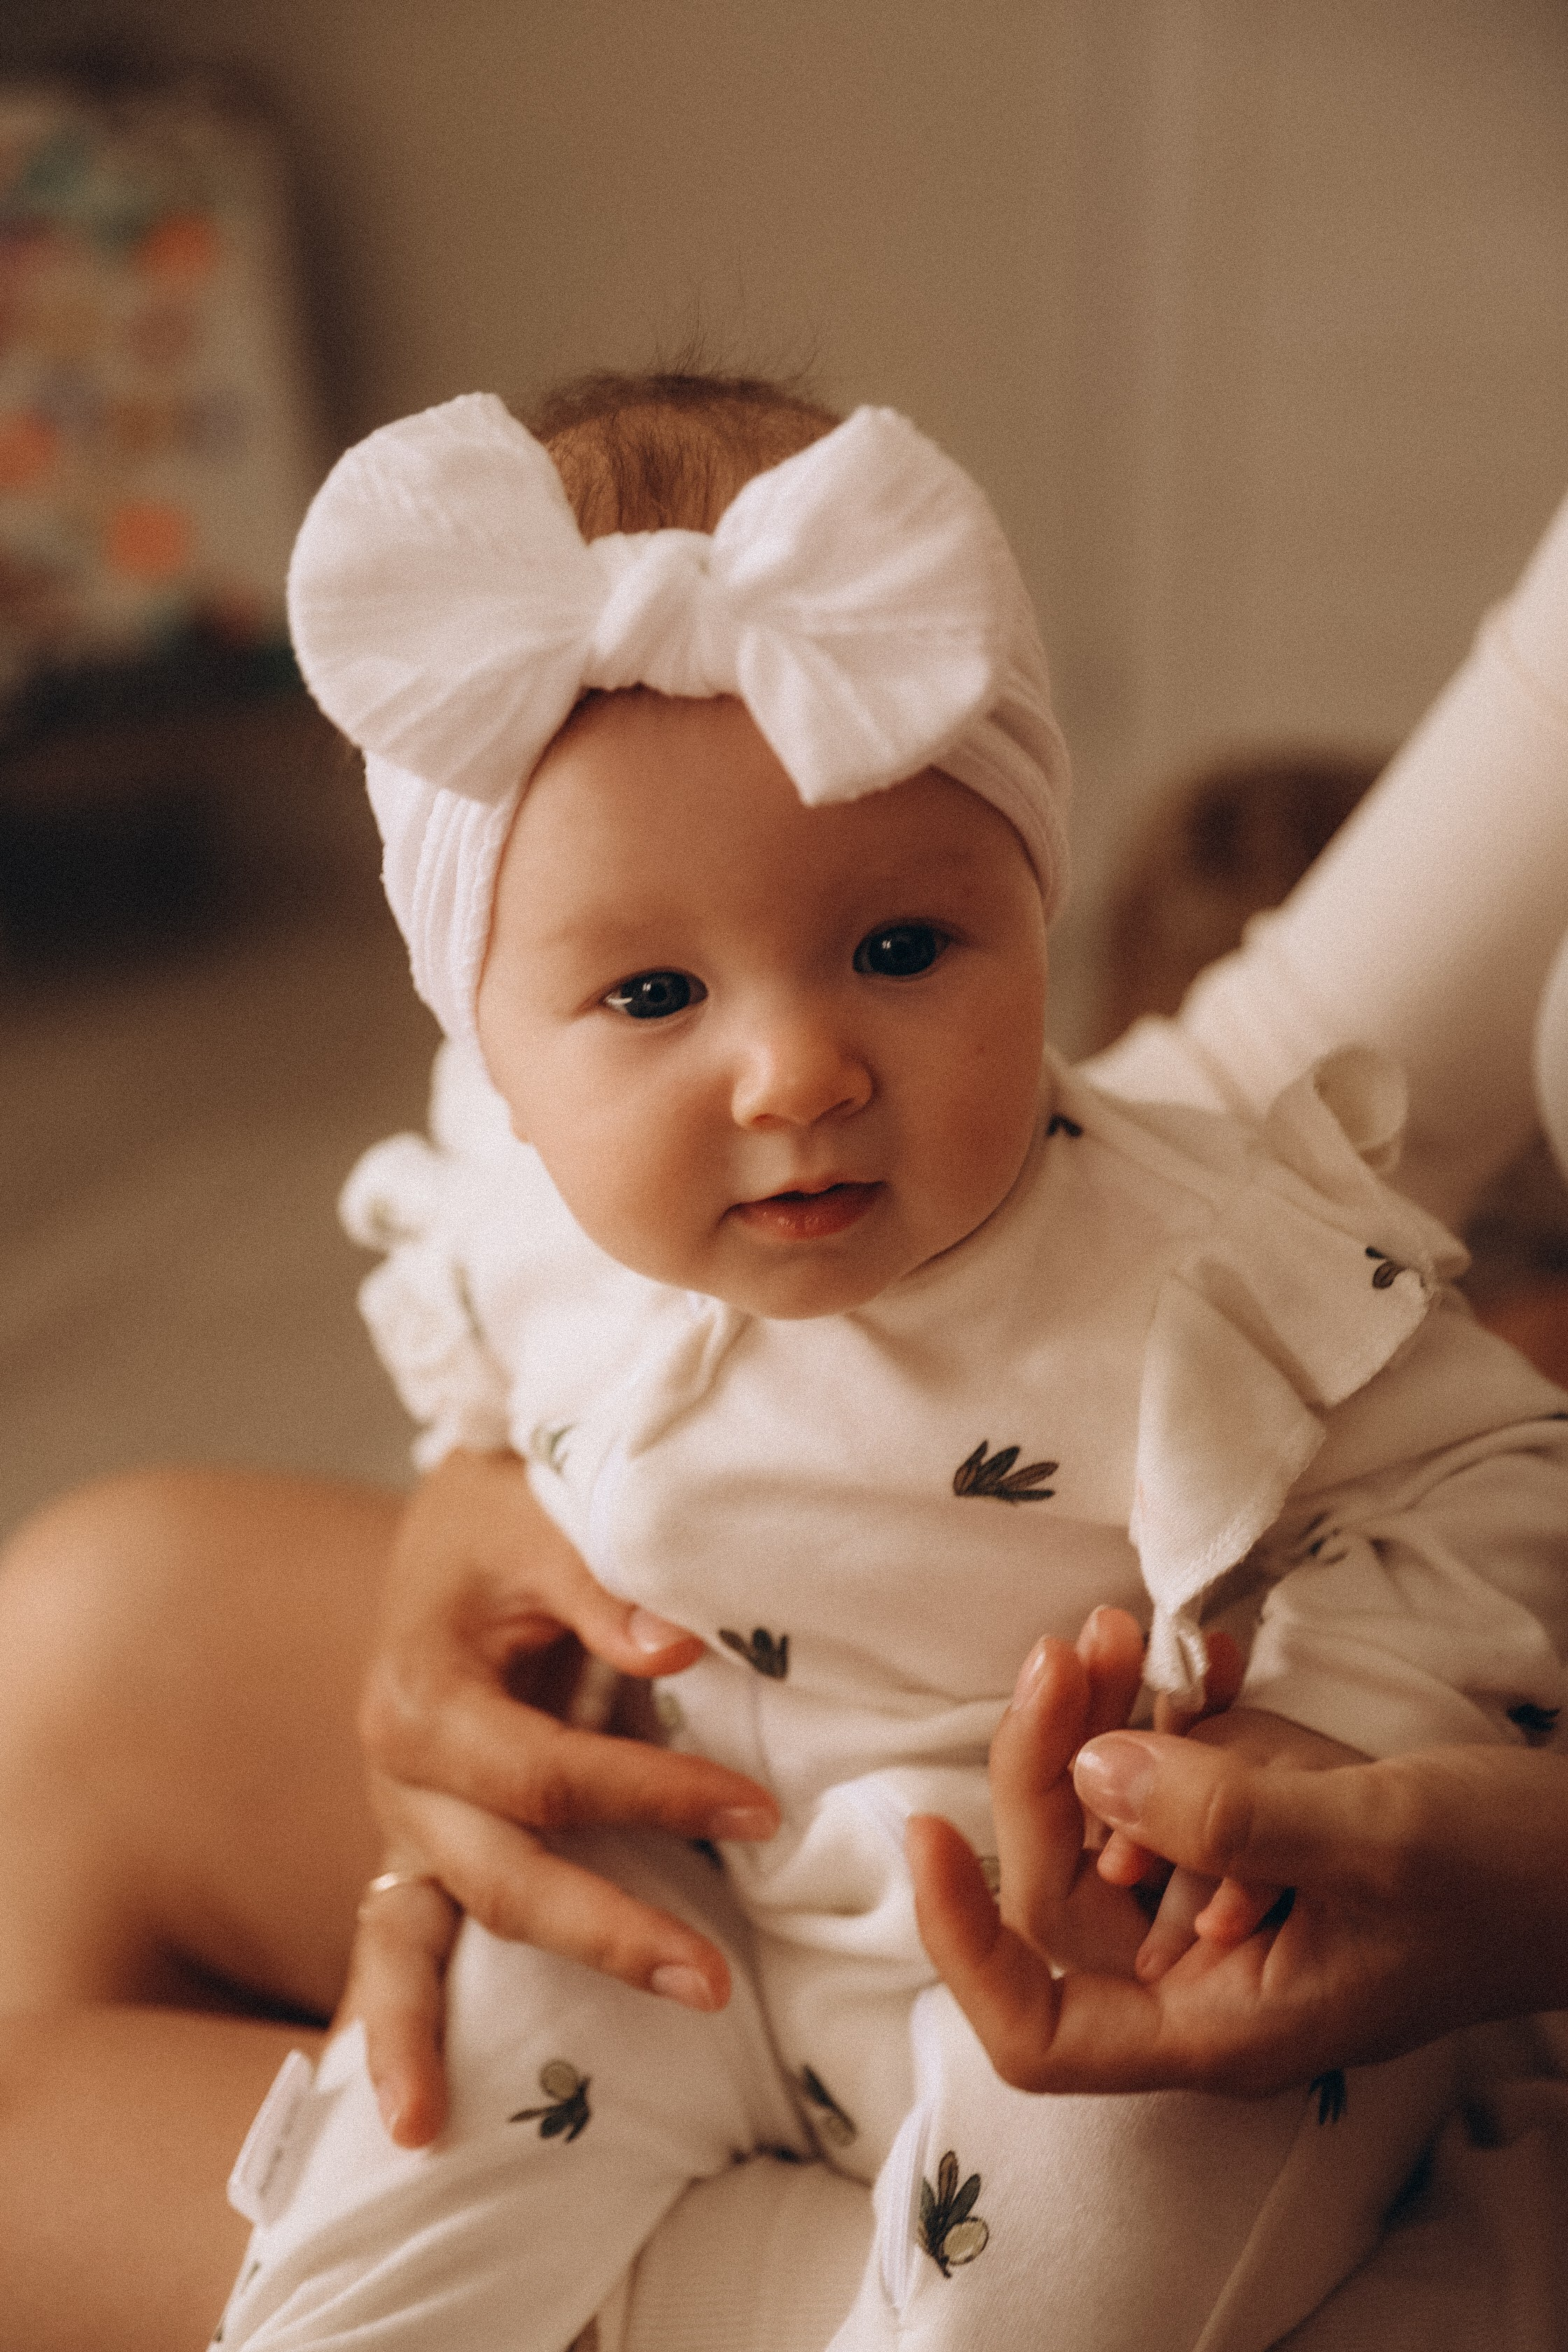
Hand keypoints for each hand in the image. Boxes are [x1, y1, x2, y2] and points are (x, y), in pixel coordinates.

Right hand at [348, 1448, 778, 2144]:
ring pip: (430, 1934)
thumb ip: (607, 1588)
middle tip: (712, 1981)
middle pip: (498, 1876)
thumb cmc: (505, 1518)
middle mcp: (396, 1771)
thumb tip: (679, 1649)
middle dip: (604, 1932)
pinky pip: (390, 1950)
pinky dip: (390, 2030)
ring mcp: (399, 1821)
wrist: (452, 1524)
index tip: (760, 1809)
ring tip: (458, 2123)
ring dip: (468, 2019)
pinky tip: (406, 2119)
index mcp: (422, 1693)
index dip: (653, 1795)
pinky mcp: (416, 1849)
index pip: (546, 1774)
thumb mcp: (545, 1519)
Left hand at [912, 1637, 1567, 2096]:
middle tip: (1067, 1646)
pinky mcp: (1249, 1842)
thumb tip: (1092, 1769)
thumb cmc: (1511, 1878)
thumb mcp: (1374, 1839)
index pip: (1039, 2029)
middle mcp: (1202, 1975)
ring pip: (1105, 1814)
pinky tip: (1204, 1653)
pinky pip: (1175, 1776)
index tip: (925, 1829)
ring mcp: (1222, 1904)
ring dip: (1101, 1715)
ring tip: (1113, 1629)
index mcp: (1220, 2026)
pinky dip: (1175, 1711)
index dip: (964, 1943)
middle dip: (1047, 1757)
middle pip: (1057, 1883)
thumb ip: (1229, 1816)